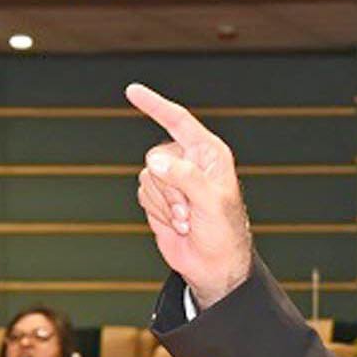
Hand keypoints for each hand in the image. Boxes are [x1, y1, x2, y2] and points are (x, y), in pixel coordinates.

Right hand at [126, 82, 253, 303]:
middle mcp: (189, 161)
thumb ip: (185, 178)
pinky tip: (177, 224)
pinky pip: (143, 193)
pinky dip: (157, 212)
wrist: (214, 266)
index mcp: (208, 153)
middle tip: (190, 212)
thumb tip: (156, 163)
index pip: (178, 120)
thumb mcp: (211, 202)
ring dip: (164, 204)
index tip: (132, 91)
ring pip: (147, 177)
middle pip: (157, 156)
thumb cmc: (224, 232)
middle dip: (169, 188)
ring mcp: (172, 180)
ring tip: (187, 220)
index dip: (155, 105)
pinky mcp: (159, 199)